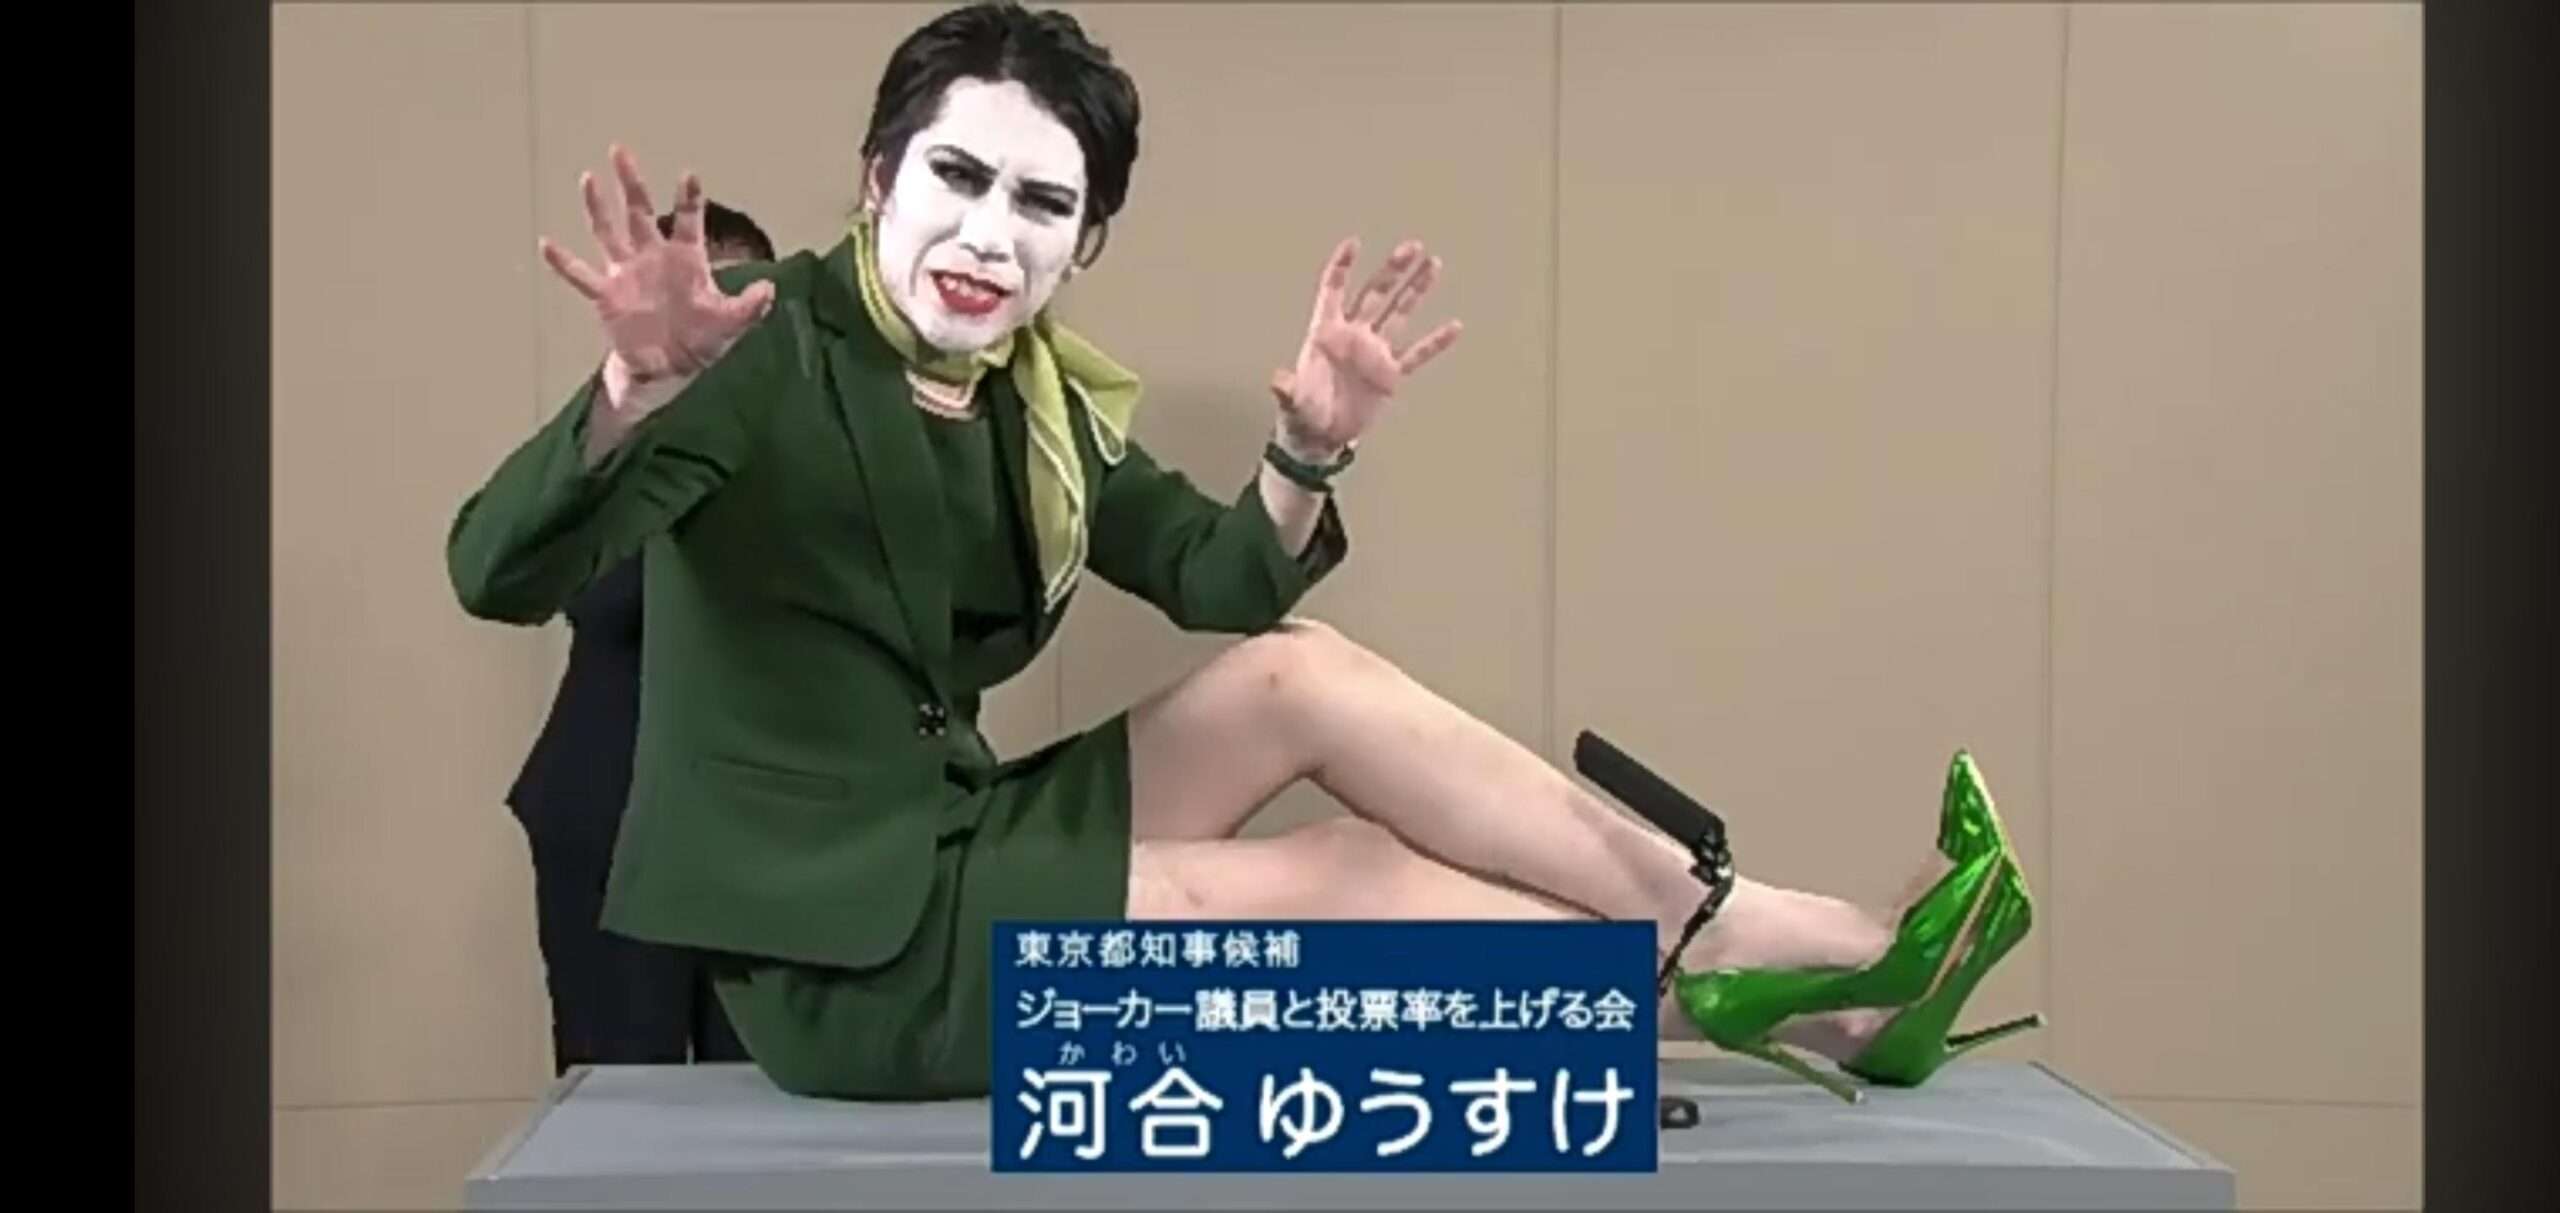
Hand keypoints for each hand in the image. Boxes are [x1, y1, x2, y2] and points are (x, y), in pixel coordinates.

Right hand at [539, 145, 774, 381]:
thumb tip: (770, 289)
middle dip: (631, 182)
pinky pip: (581, 274)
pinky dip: (563, 262)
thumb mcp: (731, 324)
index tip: (688, 175)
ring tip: (588, 178)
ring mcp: (626, 272)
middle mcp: (653, 257)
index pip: (689, 220)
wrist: (668, 368)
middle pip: (640, 211)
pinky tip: (546, 244)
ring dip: (597, 206)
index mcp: (686, 258)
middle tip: (620, 150)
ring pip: (608, 231)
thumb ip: (750, 306)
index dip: (689, 198)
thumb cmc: (701, 341)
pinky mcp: (606, 294)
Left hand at [1270, 238, 1462, 455]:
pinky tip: (1454, 326)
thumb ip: (1288, 389)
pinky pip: (1417, 353)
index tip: (1354, 243)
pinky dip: (1435, 342)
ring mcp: (1374, 352)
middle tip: (1413, 246)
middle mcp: (1353, 335)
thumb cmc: (1301, 415)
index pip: (1334, 290)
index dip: (1342, 267)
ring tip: (1434, 264)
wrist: (1321, 438)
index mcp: (1325, 333)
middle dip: (1393, 269)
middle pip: (1375, 293)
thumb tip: (1278, 381)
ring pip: (1399, 313)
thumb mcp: (1292, 402)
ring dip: (1416, 290)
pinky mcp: (1390, 374)